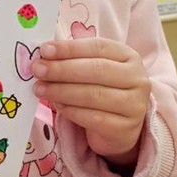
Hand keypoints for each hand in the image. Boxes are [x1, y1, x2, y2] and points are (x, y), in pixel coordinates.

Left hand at [32, 38, 150, 167]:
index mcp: (129, 56)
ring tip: (40, 88)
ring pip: (94, 95)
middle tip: (38, 70)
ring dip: (62, 91)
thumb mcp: (93, 70)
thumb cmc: (102, 90)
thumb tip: (43, 55)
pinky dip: (71, 111)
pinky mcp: (125, 129)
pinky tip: (56, 105)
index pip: (98, 47)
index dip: (70, 48)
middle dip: (62, 69)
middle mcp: (138, 79)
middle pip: (97, 70)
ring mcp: (135, 105)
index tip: (44, 49)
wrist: (119, 128)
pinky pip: (94, 118)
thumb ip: (74, 60)